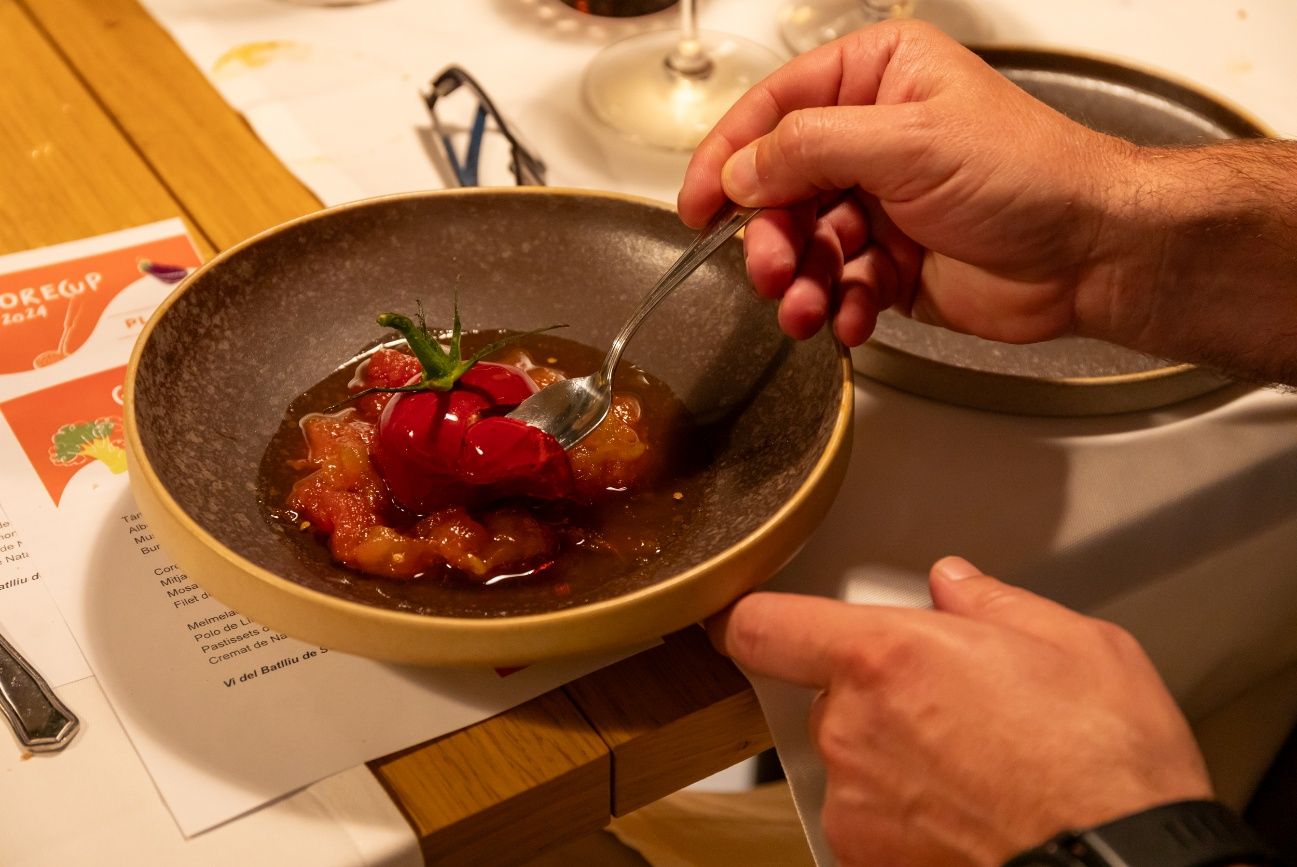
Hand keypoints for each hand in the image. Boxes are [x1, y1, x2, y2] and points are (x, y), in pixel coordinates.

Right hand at [678, 20, 1134, 346]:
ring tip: (807, 310)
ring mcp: (880, 203)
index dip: (727, 158)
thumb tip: (739, 170)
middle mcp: (871, 138)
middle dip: (769, 237)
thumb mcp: (907, 142)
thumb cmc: (1026, 175)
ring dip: (798, 282)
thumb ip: (810, 149)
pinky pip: (838, 286)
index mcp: (875, 80)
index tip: (694, 207)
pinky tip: (852, 320)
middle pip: (779, 187)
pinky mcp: (891, 263)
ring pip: (803, 245)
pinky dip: (838, 308)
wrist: (1091, 254)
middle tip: (771, 271)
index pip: (774, 110)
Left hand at [708, 557, 1212, 866]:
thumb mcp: (1076, 646)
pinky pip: (869, 815)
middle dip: (879, 691)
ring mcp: (855, 803)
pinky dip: (905, 812)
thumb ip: (993, 604)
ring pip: (852, 756)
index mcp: (888, 658)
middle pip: (829, 693)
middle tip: (954, 703)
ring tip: (976, 765)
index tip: (751, 618)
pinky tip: (969, 809)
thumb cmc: (1108, 770)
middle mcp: (853, 729)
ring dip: (894, 754)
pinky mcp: (867, 859)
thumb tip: (954, 584)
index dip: (754, 619)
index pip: (763, 627)